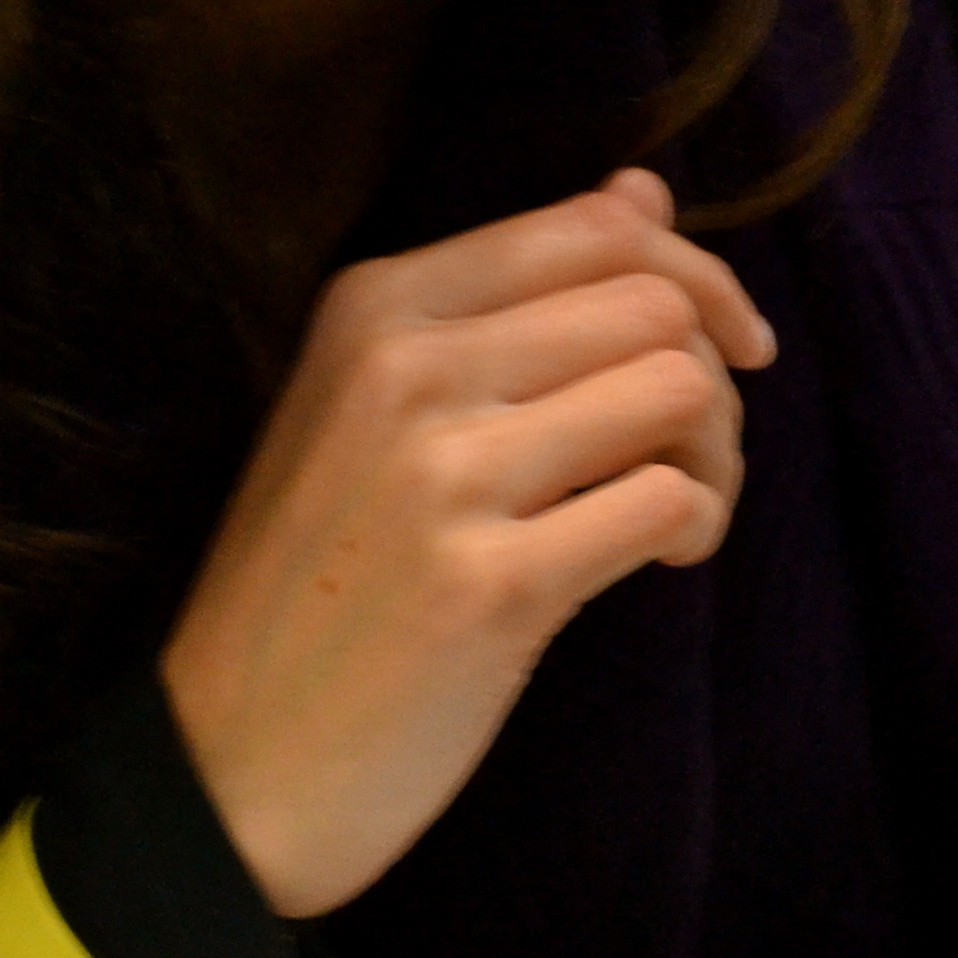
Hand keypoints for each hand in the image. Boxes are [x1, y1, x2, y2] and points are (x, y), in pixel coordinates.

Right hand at [161, 170, 772, 914]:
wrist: (231, 765)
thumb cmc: (324, 583)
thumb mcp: (378, 412)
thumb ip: (512, 299)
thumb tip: (644, 193)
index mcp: (375, 305)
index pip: (597, 228)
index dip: (695, 279)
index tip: (726, 348)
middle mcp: (404, 367)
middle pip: (655, 304)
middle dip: (712, 376)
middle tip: (685, 458)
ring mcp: (443, 474)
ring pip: (679, 389)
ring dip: (715, 455)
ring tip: (670, 513)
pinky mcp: (492, 584)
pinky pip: (670, 501)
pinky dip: (694, 530)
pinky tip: (654, 565)